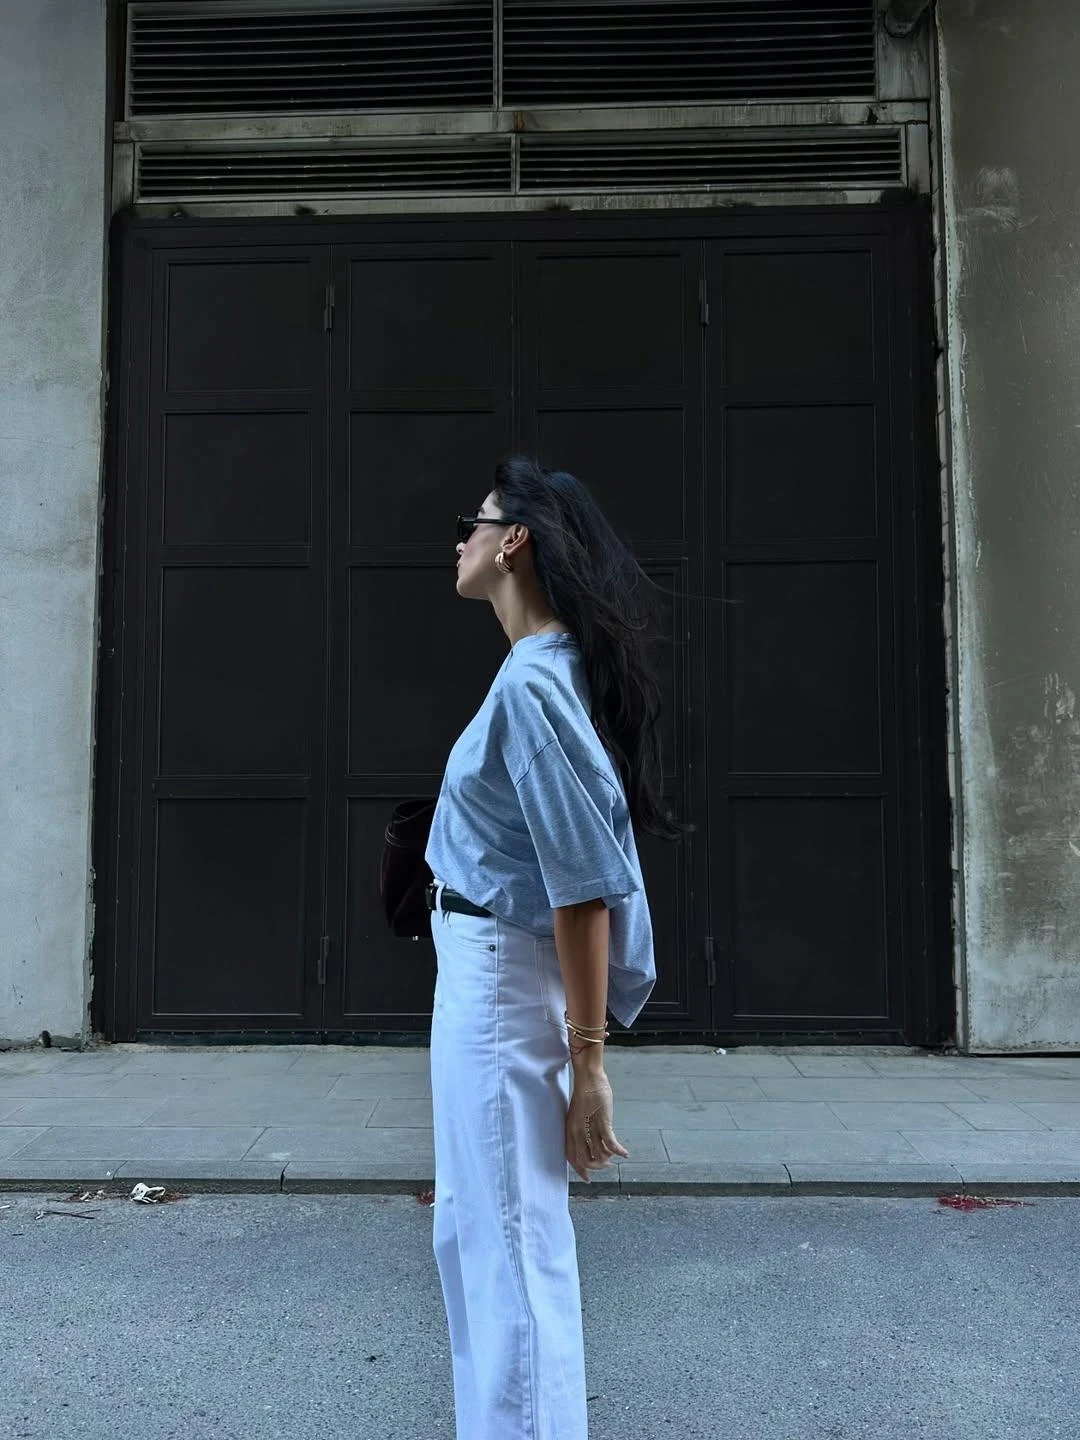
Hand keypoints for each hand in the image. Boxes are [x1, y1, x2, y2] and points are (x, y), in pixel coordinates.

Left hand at [565, 1067, 629, 1181]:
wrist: (588, 1078)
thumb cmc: (584, 1094)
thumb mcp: (576, 1114)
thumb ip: (580, 1128)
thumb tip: (587, 1141)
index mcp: (570, 1130)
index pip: (572, 1157)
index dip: (580, 1170)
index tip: (587, 1178)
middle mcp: (578, 1132)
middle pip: (586, 1160)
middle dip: (597, 1167)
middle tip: (606, 1165)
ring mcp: (590, 1128)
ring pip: (600, 1154)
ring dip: (608, 1158)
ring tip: (614, 1156)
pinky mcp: (603, 1123)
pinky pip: (611, 1144)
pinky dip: (619, 1151)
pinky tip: (625, 1154)